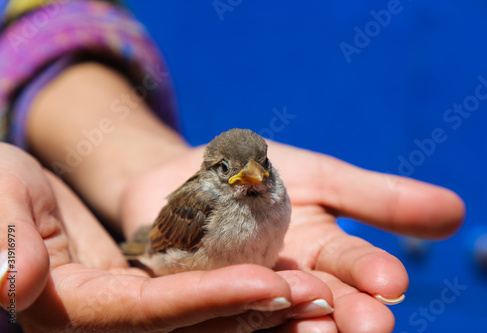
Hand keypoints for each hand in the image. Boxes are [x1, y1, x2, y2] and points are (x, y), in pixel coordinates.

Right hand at [0, 143, 334, 331]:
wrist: (18, 192)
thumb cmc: (2, 186)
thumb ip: (5, 236)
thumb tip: (12, 284)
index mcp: (70, 309)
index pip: (148, 312)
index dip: (209, 300)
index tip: (269, 282)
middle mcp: (109, 322)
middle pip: (192, 327)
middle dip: (255, 312)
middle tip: (319, 294)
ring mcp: (134, 312)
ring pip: (209, 320)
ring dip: (266, 309)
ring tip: (323, 292)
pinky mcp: (153, 293)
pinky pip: (209, 299)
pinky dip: (250, 293)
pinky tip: (295, 281)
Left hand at [121, 141, 463, 331]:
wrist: (186, 176)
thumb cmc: (256, 175)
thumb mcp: (320, 177)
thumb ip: (377, 198)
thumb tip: (455, 212)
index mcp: (322, 255)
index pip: (355, 270)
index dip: (373, 274)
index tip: (391, 280)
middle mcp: (289, 283)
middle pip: (323, 306)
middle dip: (348, 315)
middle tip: (370, 325)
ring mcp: (244, 293)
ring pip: (273, 317)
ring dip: (297, 324)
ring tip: (319, 329)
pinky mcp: (199, 298)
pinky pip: (216, 311)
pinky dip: (231, 315)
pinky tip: (243, 314)